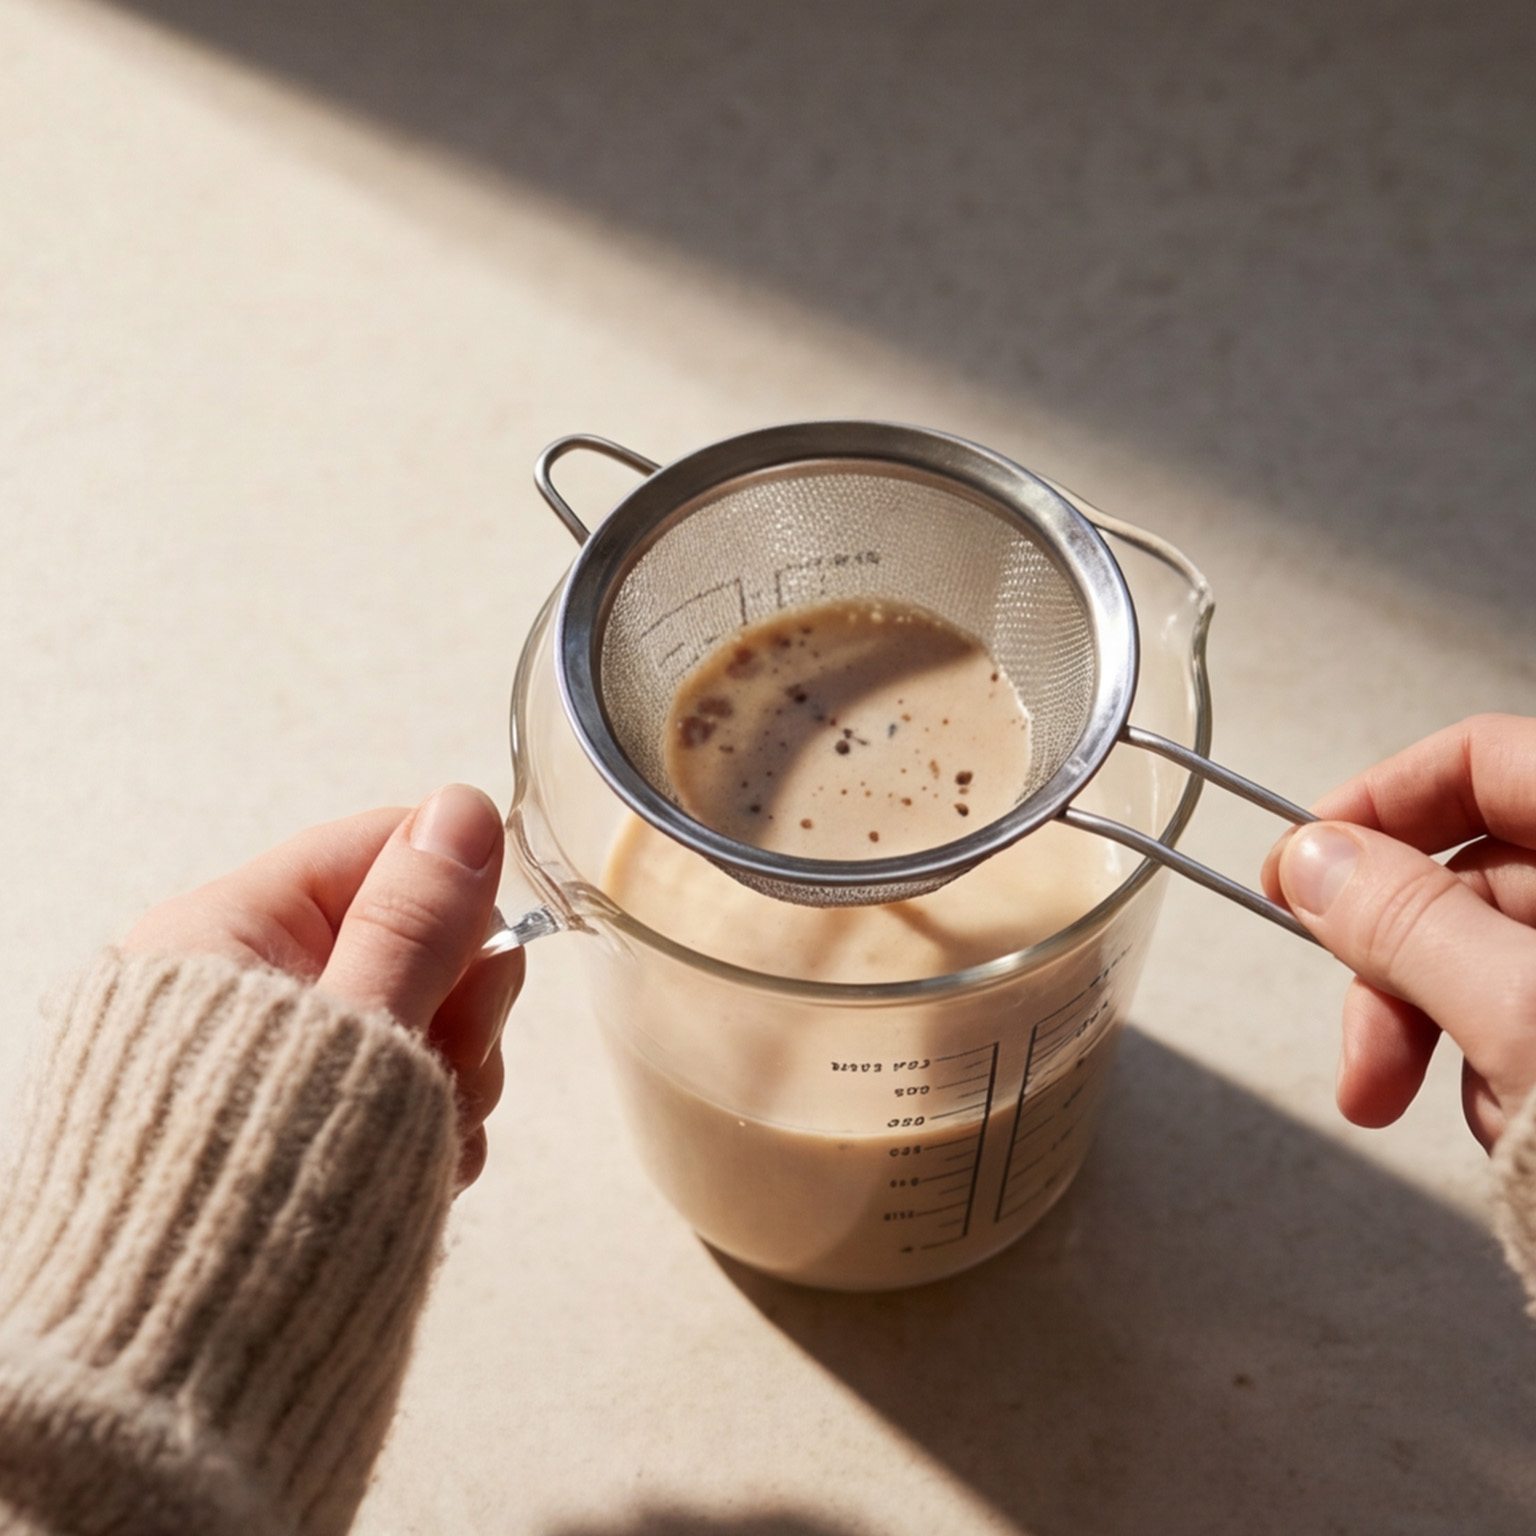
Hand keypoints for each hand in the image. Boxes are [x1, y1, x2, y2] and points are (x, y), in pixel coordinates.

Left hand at [124, 784, 520, 1187]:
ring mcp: (276, 1054)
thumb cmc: (255, 1198)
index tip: (481, 965)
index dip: (457, 896)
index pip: (385, 845)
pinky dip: (428, 1121)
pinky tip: (415, 1172)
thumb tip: (465, 808)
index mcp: (229, 931)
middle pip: (413, 934)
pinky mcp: (301, 1116)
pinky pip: (402, 1081)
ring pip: (422, 1015)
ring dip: (453, 1075)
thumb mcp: (357, 1038)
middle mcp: (247, 983)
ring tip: (424, 1141)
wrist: (186, 1374)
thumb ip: (416, 923)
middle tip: (445, 1067)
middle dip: (458, 1005)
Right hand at [1261, 714, 1535, 1149]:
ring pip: (1494, 959)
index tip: (1301, 865)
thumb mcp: (1521, 1013)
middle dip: (1397, 970)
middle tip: (1360, 1041)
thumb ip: (1408, 924)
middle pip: (1474, 876)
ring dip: (1441, 1034)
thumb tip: (1315, 862)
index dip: (1377, 802)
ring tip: (1448, 1109)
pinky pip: (1530, 1017)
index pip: (1482, 758)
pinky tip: (1513, 1127)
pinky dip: (1502, 1071)